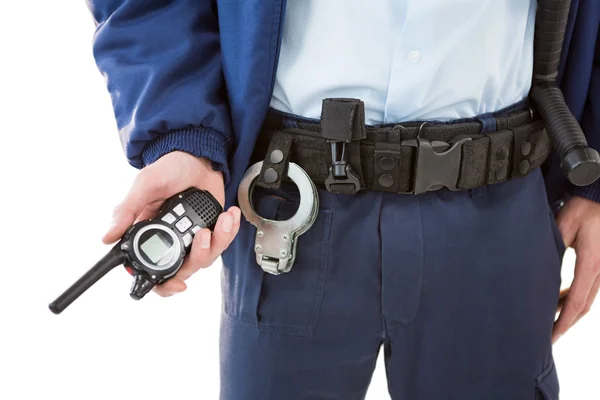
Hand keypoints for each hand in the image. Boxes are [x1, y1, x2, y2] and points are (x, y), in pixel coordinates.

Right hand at [103, 151, 240, 296]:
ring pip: (207, 257)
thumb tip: (107, 238)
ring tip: (222, 219)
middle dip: (198, 256)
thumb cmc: (170, 168)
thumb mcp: (145, 185)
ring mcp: (194, 236)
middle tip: (203, 235)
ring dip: (218, 241)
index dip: (163, 284)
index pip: (152, 269)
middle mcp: (172, 239)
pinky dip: (230, 231)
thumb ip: (127, 211)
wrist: (198, 156)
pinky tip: (230, 215)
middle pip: (185, 268)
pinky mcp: (213, 229)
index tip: (176, 285)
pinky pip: (224, 241)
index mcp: (150, 233)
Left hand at [553, 196, 599, 342]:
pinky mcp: (599, 266)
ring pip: (587, 299)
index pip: (577, 302)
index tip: (552, 335)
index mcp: (592, 264)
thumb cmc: (583, 208)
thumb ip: (554, 249)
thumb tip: (540, 269)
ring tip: (549, 321)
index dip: (564, 322)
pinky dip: (573, 298)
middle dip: (565, 323)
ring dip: (569, 311)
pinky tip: (559, 300)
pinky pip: (588, 288)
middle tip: (548, 337)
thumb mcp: (564, 226)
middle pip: (583, 307)